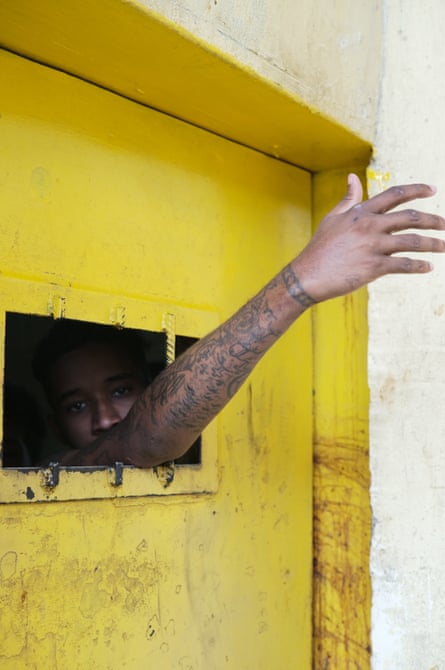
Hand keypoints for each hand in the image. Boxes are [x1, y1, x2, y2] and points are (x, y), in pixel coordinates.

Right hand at [293, 174, 444, 301]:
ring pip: (412, 242)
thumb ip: (348, 198)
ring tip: (444, 246)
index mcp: (362, 212)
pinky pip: (404, 265)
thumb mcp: (333, 218)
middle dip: (434, 220)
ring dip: (433, 244)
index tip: (433, 190)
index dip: (416, 190)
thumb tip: (353, 178)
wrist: (308, 275)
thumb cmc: (320, 247)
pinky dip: (419, 266)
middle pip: (410, 218)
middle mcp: (370, 226)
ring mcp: (373, 247)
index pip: (395, 194)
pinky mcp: (374, 267)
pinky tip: (428, 267)